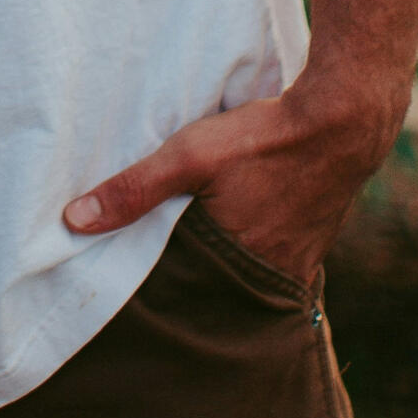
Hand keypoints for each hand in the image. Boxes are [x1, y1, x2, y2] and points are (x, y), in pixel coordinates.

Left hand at [62, 70, 406, 285]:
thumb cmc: (263, 138)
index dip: (159, 297)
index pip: (187, 298)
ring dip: (217, 265)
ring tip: (184, 253)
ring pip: (242, 273)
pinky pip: (268, 257)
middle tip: (149, 280)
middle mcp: (274, 276)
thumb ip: (133, 189)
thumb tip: (74, 221)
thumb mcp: (188, 157)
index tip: (128, 297)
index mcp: (241, 267)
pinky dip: (245, 249)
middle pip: (216, 290)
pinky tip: (229, 231)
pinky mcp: (310, 241)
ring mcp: (298, 262)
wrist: (343, 119)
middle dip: (186, 284)